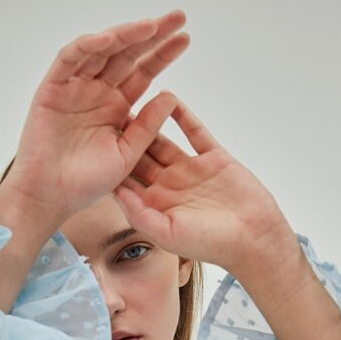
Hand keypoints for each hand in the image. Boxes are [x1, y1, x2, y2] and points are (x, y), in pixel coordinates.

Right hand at [0, 10, 189, 223]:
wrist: (51, 198)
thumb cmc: (86, 183)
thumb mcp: (127, 154)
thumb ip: (147, 127)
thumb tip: (171, 96)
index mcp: (116, 107)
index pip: (143, 72)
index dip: (162, 54)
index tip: (185, 39)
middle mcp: (97, 92)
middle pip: (127, 55)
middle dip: (151, 35)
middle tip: (177, 17)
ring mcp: (74, 88)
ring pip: (101, 52)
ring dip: (124, 36)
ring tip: (149, 26)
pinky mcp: (52, 89)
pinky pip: (69, 60)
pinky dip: (86, 47)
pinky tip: (107, 40)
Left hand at [112, 97, 292, 272]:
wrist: (253, 238)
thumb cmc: (210, 243)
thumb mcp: (167, 233)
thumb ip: (140, 213)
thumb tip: (115, 190)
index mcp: (155, 206)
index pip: (126, 180)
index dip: (108, 163)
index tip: (87, 142)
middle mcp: (169, 186)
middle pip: (140, 156)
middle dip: (122, 136)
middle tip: (100, 109)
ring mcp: (191, 171)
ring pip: (164, 140)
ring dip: (147, 121)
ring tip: (128, 97)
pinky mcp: (213, 158)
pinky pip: (194, 131)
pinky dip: (182, 115)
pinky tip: (168, 96)